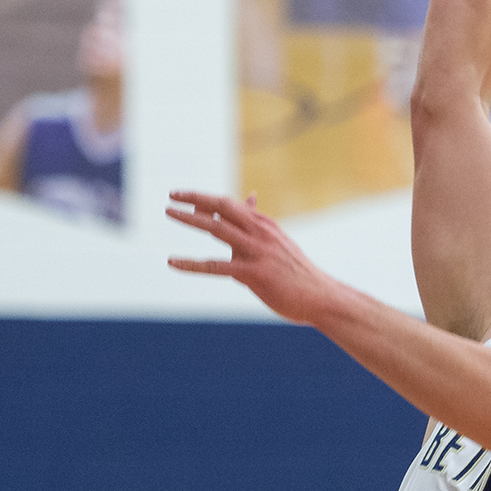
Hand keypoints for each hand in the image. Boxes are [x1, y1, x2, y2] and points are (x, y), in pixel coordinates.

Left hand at [167, 191, 338, 323]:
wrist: (321, 296)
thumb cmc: (296, 272)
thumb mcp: (278, 241)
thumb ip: (258, 222)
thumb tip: (249, 197)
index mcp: (265, 225)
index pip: (230, 205)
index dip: (205, 198)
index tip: (183, 195)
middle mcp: (260, 232)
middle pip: (223, 208)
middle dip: (195, 198)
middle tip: (172, 195)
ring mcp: (257, 252)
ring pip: (217, 229)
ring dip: (191, 219)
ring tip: (169, 212)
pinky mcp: (253, 274)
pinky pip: (216, 266)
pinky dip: (191, 264)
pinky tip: (172, 262)